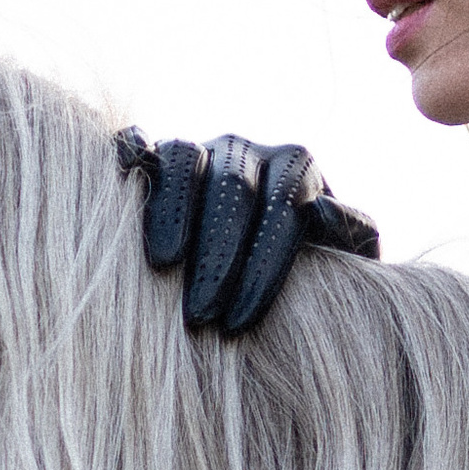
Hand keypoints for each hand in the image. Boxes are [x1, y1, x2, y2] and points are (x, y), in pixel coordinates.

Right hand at [116, 128, 379, 336]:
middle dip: (216, 256)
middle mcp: (246, 151)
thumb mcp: (344, 256)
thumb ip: (350, 235)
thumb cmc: (309, 269)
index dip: (260, 268)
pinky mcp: (157, 154)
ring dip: (171, 209)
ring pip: (185, 159)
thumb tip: (322, 211)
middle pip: (232, 189)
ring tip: (162, 266)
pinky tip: (118, 185)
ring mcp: (199, 148)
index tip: (239, 323)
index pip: (282, 210)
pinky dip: (130, 158)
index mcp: (296, 169)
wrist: (267, 247)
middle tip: (199, 317)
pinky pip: (141, 146)